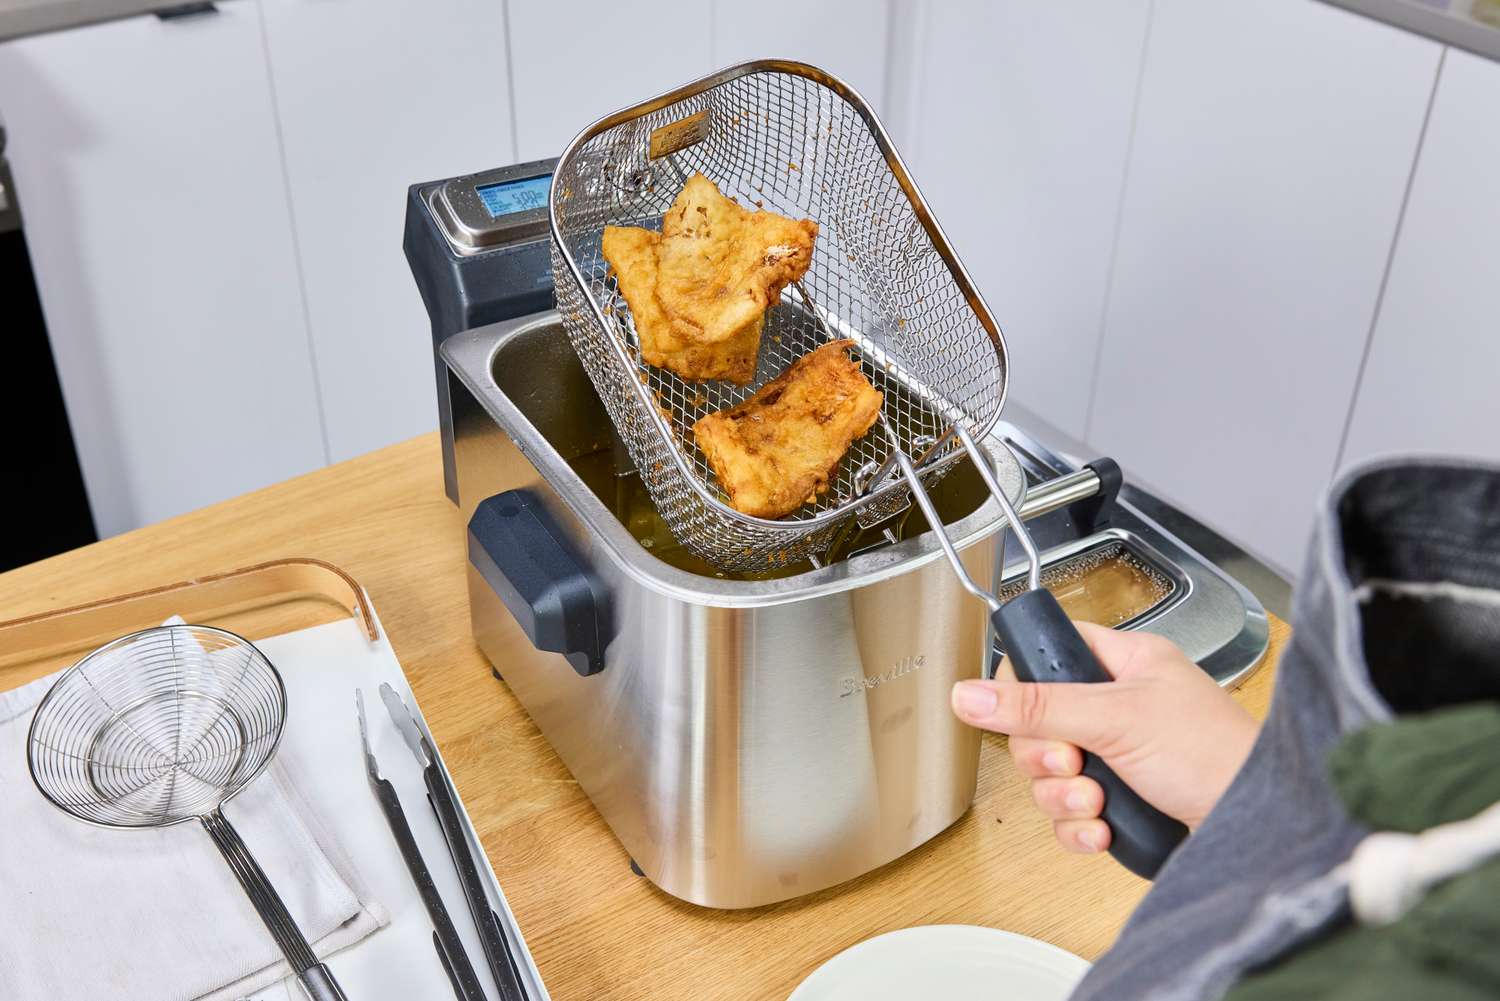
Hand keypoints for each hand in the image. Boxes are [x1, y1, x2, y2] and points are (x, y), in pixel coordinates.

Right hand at [951, 621, 1257, 855]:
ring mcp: (1121, 757)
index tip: (1023, 711)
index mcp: (1125, 664)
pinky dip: (1079, 828)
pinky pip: (1071, 815)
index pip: (1050, 652)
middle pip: (1039, 724)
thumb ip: (1038, 706)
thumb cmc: (1217, 755)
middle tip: (1073, 762)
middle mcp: (1121, 707)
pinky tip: (1105, 829)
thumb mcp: (1115, 718)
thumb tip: (970, 693)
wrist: (1259, 828)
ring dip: (1064, 797)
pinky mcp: (1124, 803)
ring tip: (1098, 801)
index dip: (1025, 682)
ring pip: (1051, 775)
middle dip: (1047, 757)